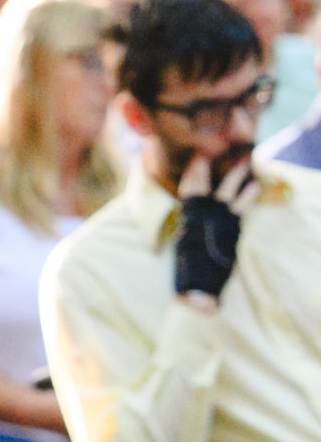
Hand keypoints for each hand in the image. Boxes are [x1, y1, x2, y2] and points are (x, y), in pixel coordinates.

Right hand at [173, 154, 253, 299]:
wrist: (198, 288)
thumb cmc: (190, 272)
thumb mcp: (184, 246)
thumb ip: (190, 229)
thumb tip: (190, 217)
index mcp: (186, 221)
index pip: (186, 191)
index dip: (190, 175)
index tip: (194, 160)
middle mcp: (199, 218)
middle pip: (201, 187)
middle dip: (204, 169)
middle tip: (209, 153)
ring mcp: (216, 222)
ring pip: (225, 193)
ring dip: (234, 176)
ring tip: (244, 163)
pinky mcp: (231, 229)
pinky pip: (240, 207)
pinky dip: (248, 195)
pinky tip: (256, 185)